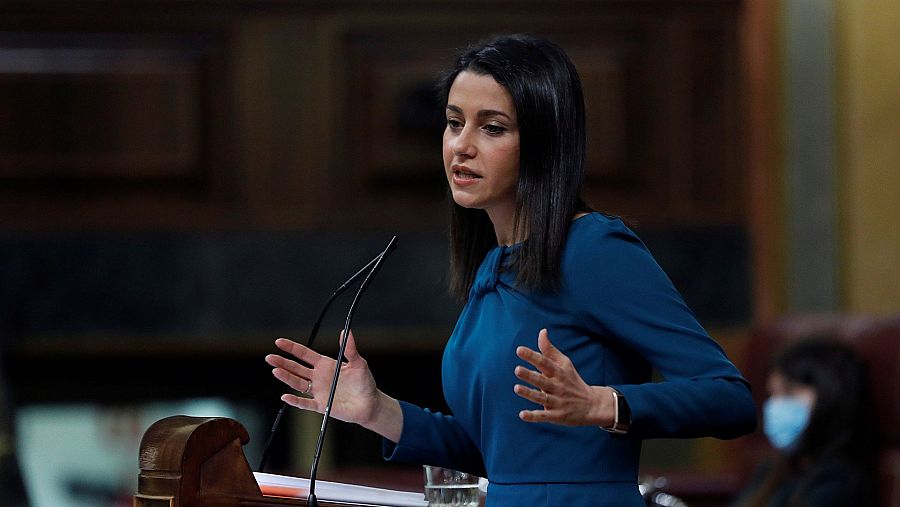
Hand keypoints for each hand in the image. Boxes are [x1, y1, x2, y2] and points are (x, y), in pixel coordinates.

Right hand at [265, 331, 380, 426]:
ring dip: (286, 377)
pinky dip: (295, 401)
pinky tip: (285, 396)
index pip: (304, 354)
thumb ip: (350, 349)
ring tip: (275, 371)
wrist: (370, 403)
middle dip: (282, 362)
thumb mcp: (359, 363)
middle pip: (296, 368)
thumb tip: (346, 331)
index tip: (278, 342)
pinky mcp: (321, 405)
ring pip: (298, 383)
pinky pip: (305, 403)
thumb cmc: (364, 383)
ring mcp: (318, 391)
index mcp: (325, 365)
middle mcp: (318, 377)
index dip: (291, 348)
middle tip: (269, 357)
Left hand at [513, 329, 615, 426]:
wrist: (592, 405)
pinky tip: (522, 414)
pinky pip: (543, 416)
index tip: (519, 350)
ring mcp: (557, 402)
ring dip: (529, 393)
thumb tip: (542, 331)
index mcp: (558, 373)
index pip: (544, 363)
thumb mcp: (565, 364)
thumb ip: (550, 350)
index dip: (532, 356)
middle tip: (517, 369)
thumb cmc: (573, 381)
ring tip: (517, 388)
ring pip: (541, 398)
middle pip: (542, 380)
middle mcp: (557, 387)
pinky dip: (533, 416)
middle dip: (530, 375)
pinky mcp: (556, 416)